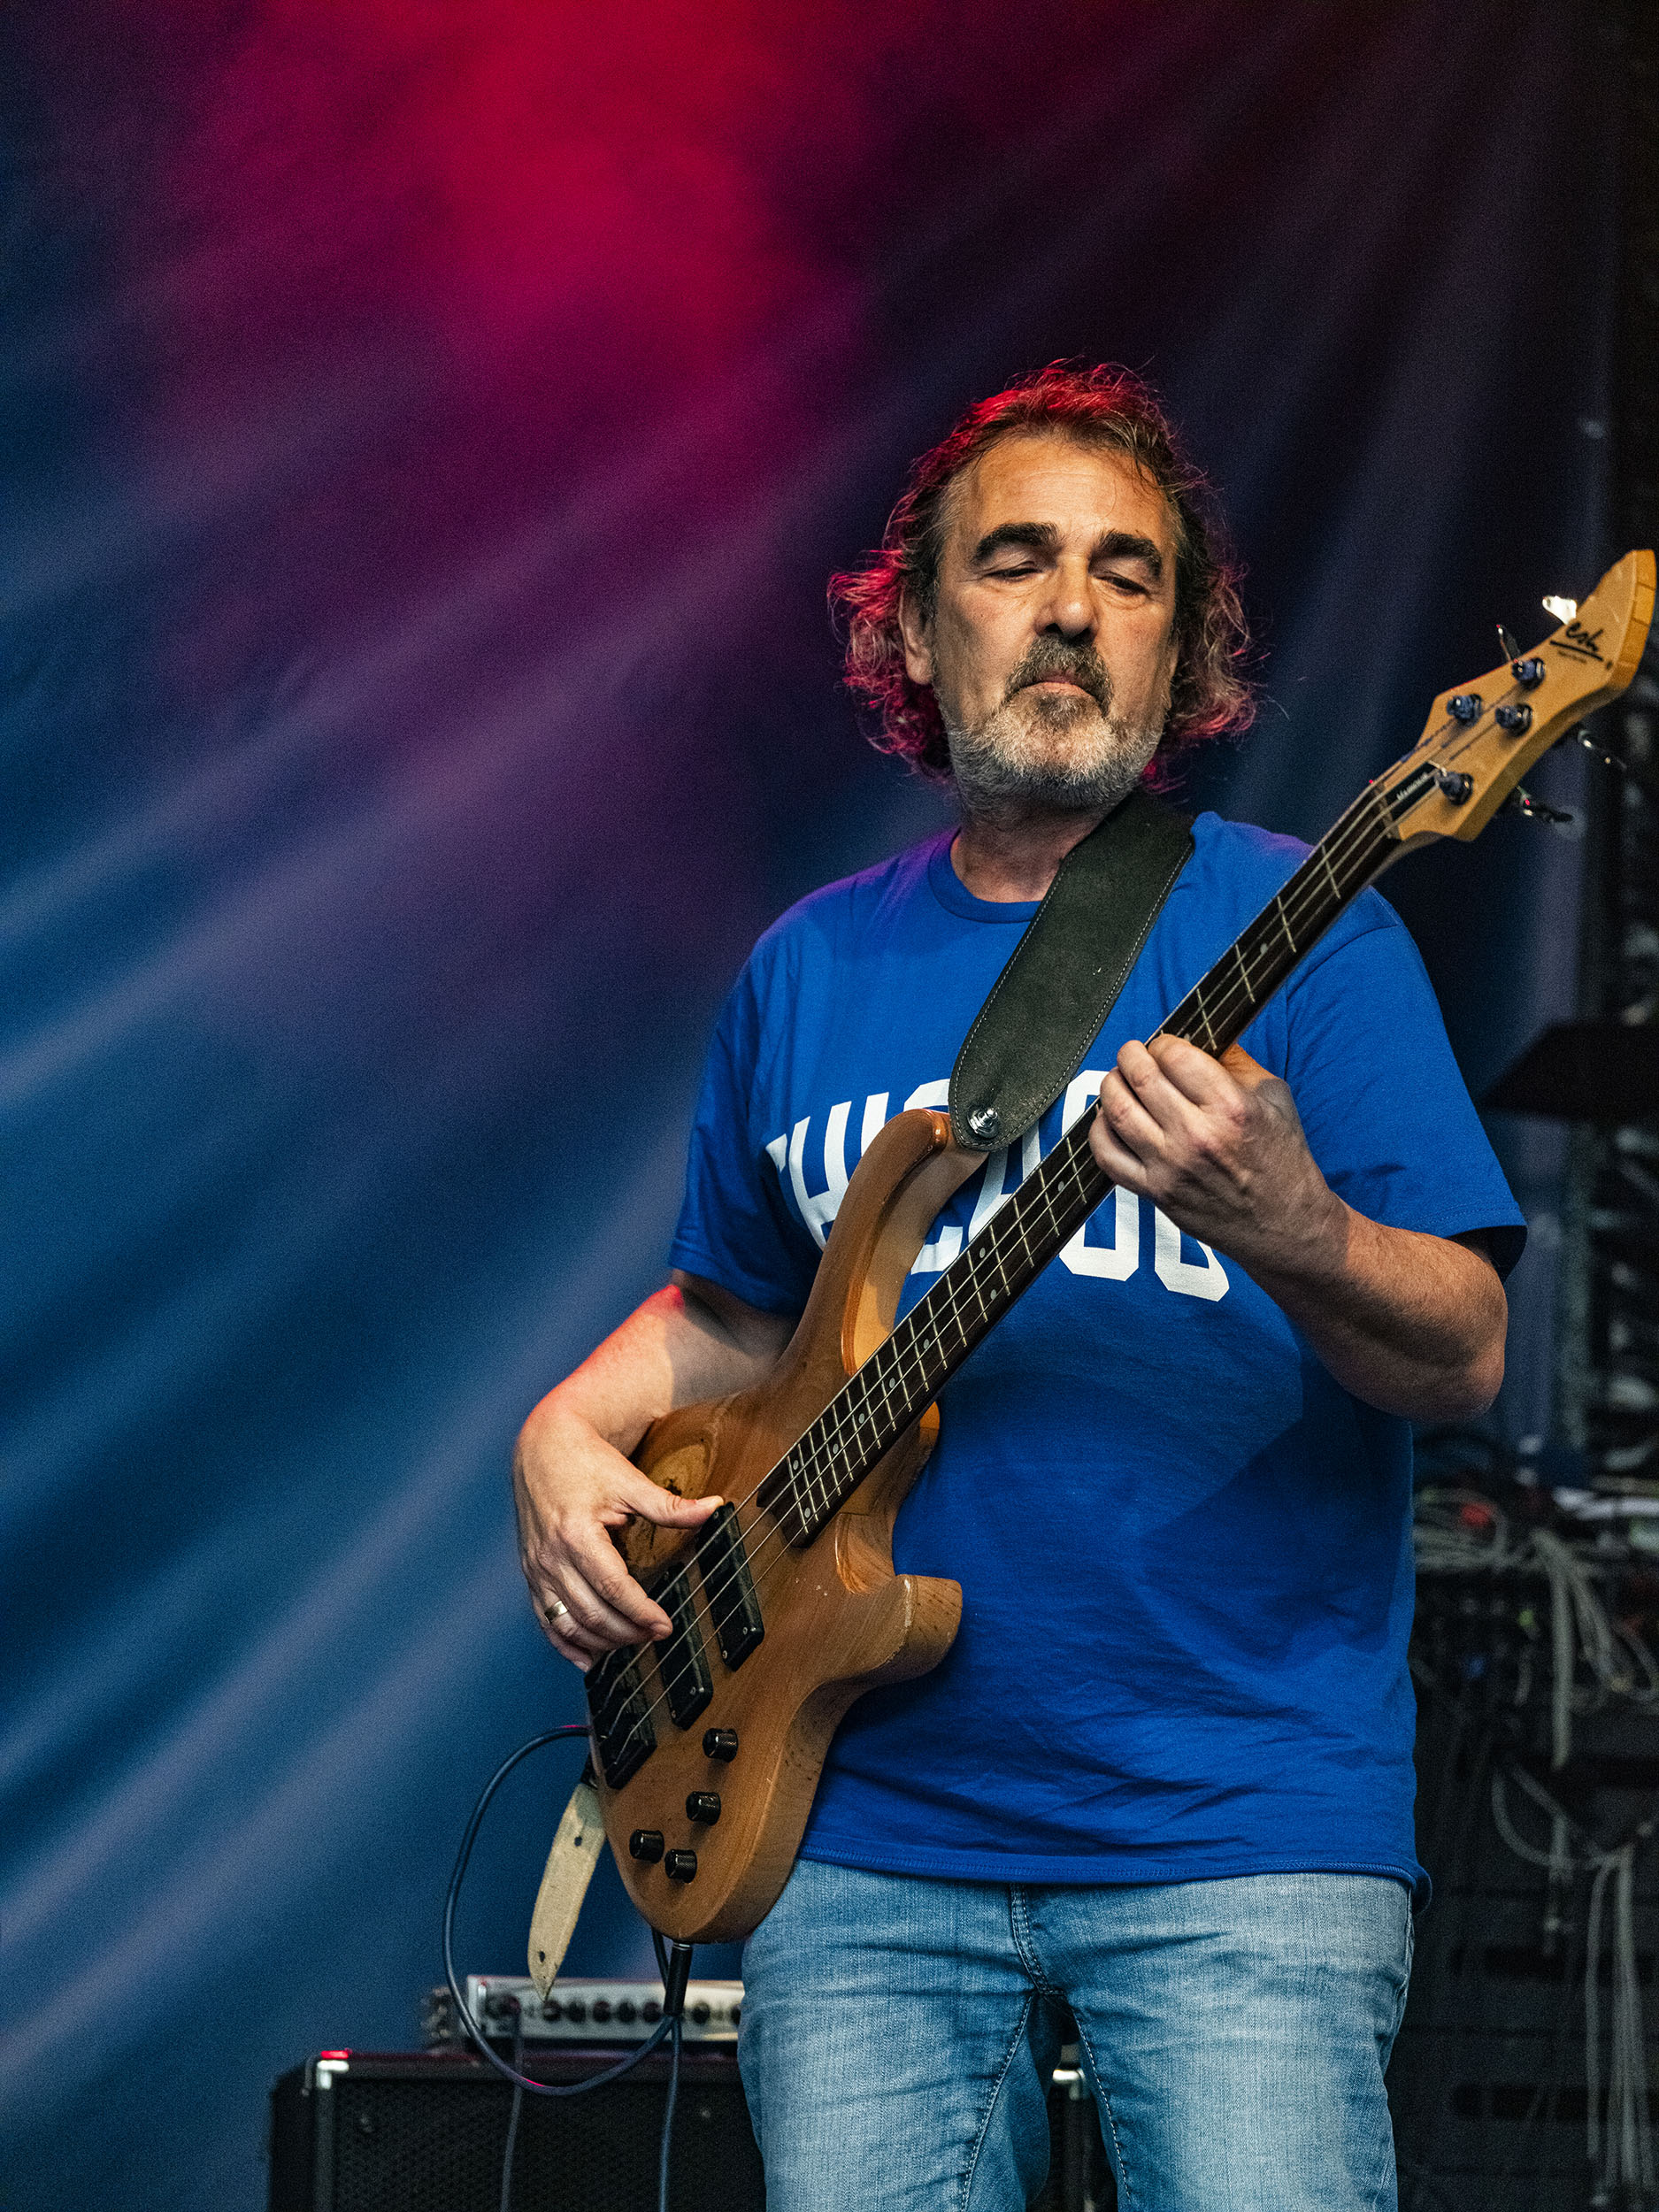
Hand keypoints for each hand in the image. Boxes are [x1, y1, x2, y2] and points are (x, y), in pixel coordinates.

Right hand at [512, 1401, 720, 1670]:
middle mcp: (552, 1556)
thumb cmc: (585, 1460)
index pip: (613, 1588)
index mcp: (577, 1534)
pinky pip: (545, 1619)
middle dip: (627, 1632)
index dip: (641, 1612)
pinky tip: (588, 1660)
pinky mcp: (530, 1572)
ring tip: (631, 1643)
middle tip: (655, 1635)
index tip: (665, 1626)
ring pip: (568, 1623)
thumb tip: (713, 1509)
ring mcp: (537, 1568)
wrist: (542, 1445)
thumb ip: (670, 1505)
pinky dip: (565, 1644)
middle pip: (591, 1613)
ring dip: (601, 1642)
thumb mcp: (629, 1480)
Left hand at [1087, 1035, 1341, 1275]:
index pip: (1174, 1056)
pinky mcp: (1156, 1193)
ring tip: (1120, 1080)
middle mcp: (1197, 1137)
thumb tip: (1197, 1033)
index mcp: (1230, 1108)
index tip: (1165, 1046)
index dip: (1163, 1043)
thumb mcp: (1274, 1098)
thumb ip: (1235, 1062)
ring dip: (1111, 1086)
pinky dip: (1100, 1130)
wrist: (1284, 1225)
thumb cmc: (1282, 1159)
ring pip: (1117, 1111)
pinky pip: (1107, 1156)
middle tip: (1134, 1053)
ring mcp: (1171, 1167)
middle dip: (1131, 1055)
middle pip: (1140, 1077)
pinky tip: (1110, 1119)